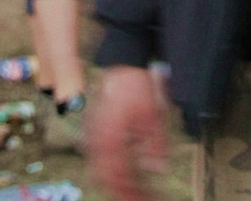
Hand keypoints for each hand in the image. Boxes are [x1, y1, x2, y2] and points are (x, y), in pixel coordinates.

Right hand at [88, 66, 168, 200]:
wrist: (123, 62)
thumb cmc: (135, 84)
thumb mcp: (152, 115)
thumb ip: (155, 145)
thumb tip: (158, 168)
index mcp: (109, 140)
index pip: (119, 178)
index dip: (132, 194)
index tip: (146, 199)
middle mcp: (96, 142)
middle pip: (107, 180)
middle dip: (124, 193)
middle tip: (140, 198)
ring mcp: (92, 137)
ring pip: (101, 172)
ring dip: (117, 184)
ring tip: (134, 191)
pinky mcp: (94, 132)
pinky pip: (99, 160)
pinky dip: (112, 171)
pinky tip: (122, 174)